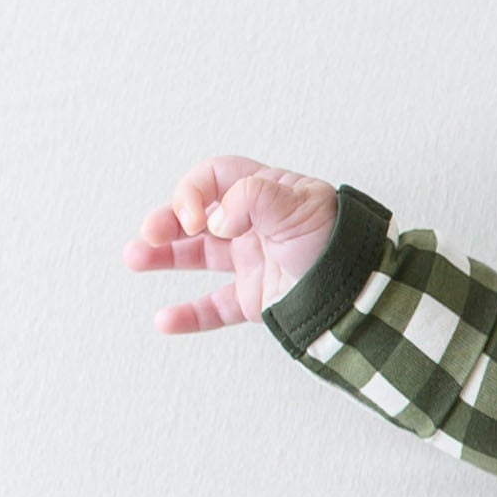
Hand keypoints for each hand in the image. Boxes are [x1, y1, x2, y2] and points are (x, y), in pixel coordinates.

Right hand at [123, 157, 338, 333]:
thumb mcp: (297, 205)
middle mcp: (256, 224)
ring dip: (163, 256)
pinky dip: (189, 314)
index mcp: (267, 193)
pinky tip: (165, 319)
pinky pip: (214, 307)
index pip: (216, 177)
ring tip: (134, 258)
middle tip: (150, 233)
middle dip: (168, 220)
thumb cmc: (337, 243)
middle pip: (198, 215)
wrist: (362, 293)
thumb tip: (215, 219)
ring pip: (198, 256)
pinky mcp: (256, 299)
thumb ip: (252, 197)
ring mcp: (254, 262)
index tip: (196, 217)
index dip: (195, 191)